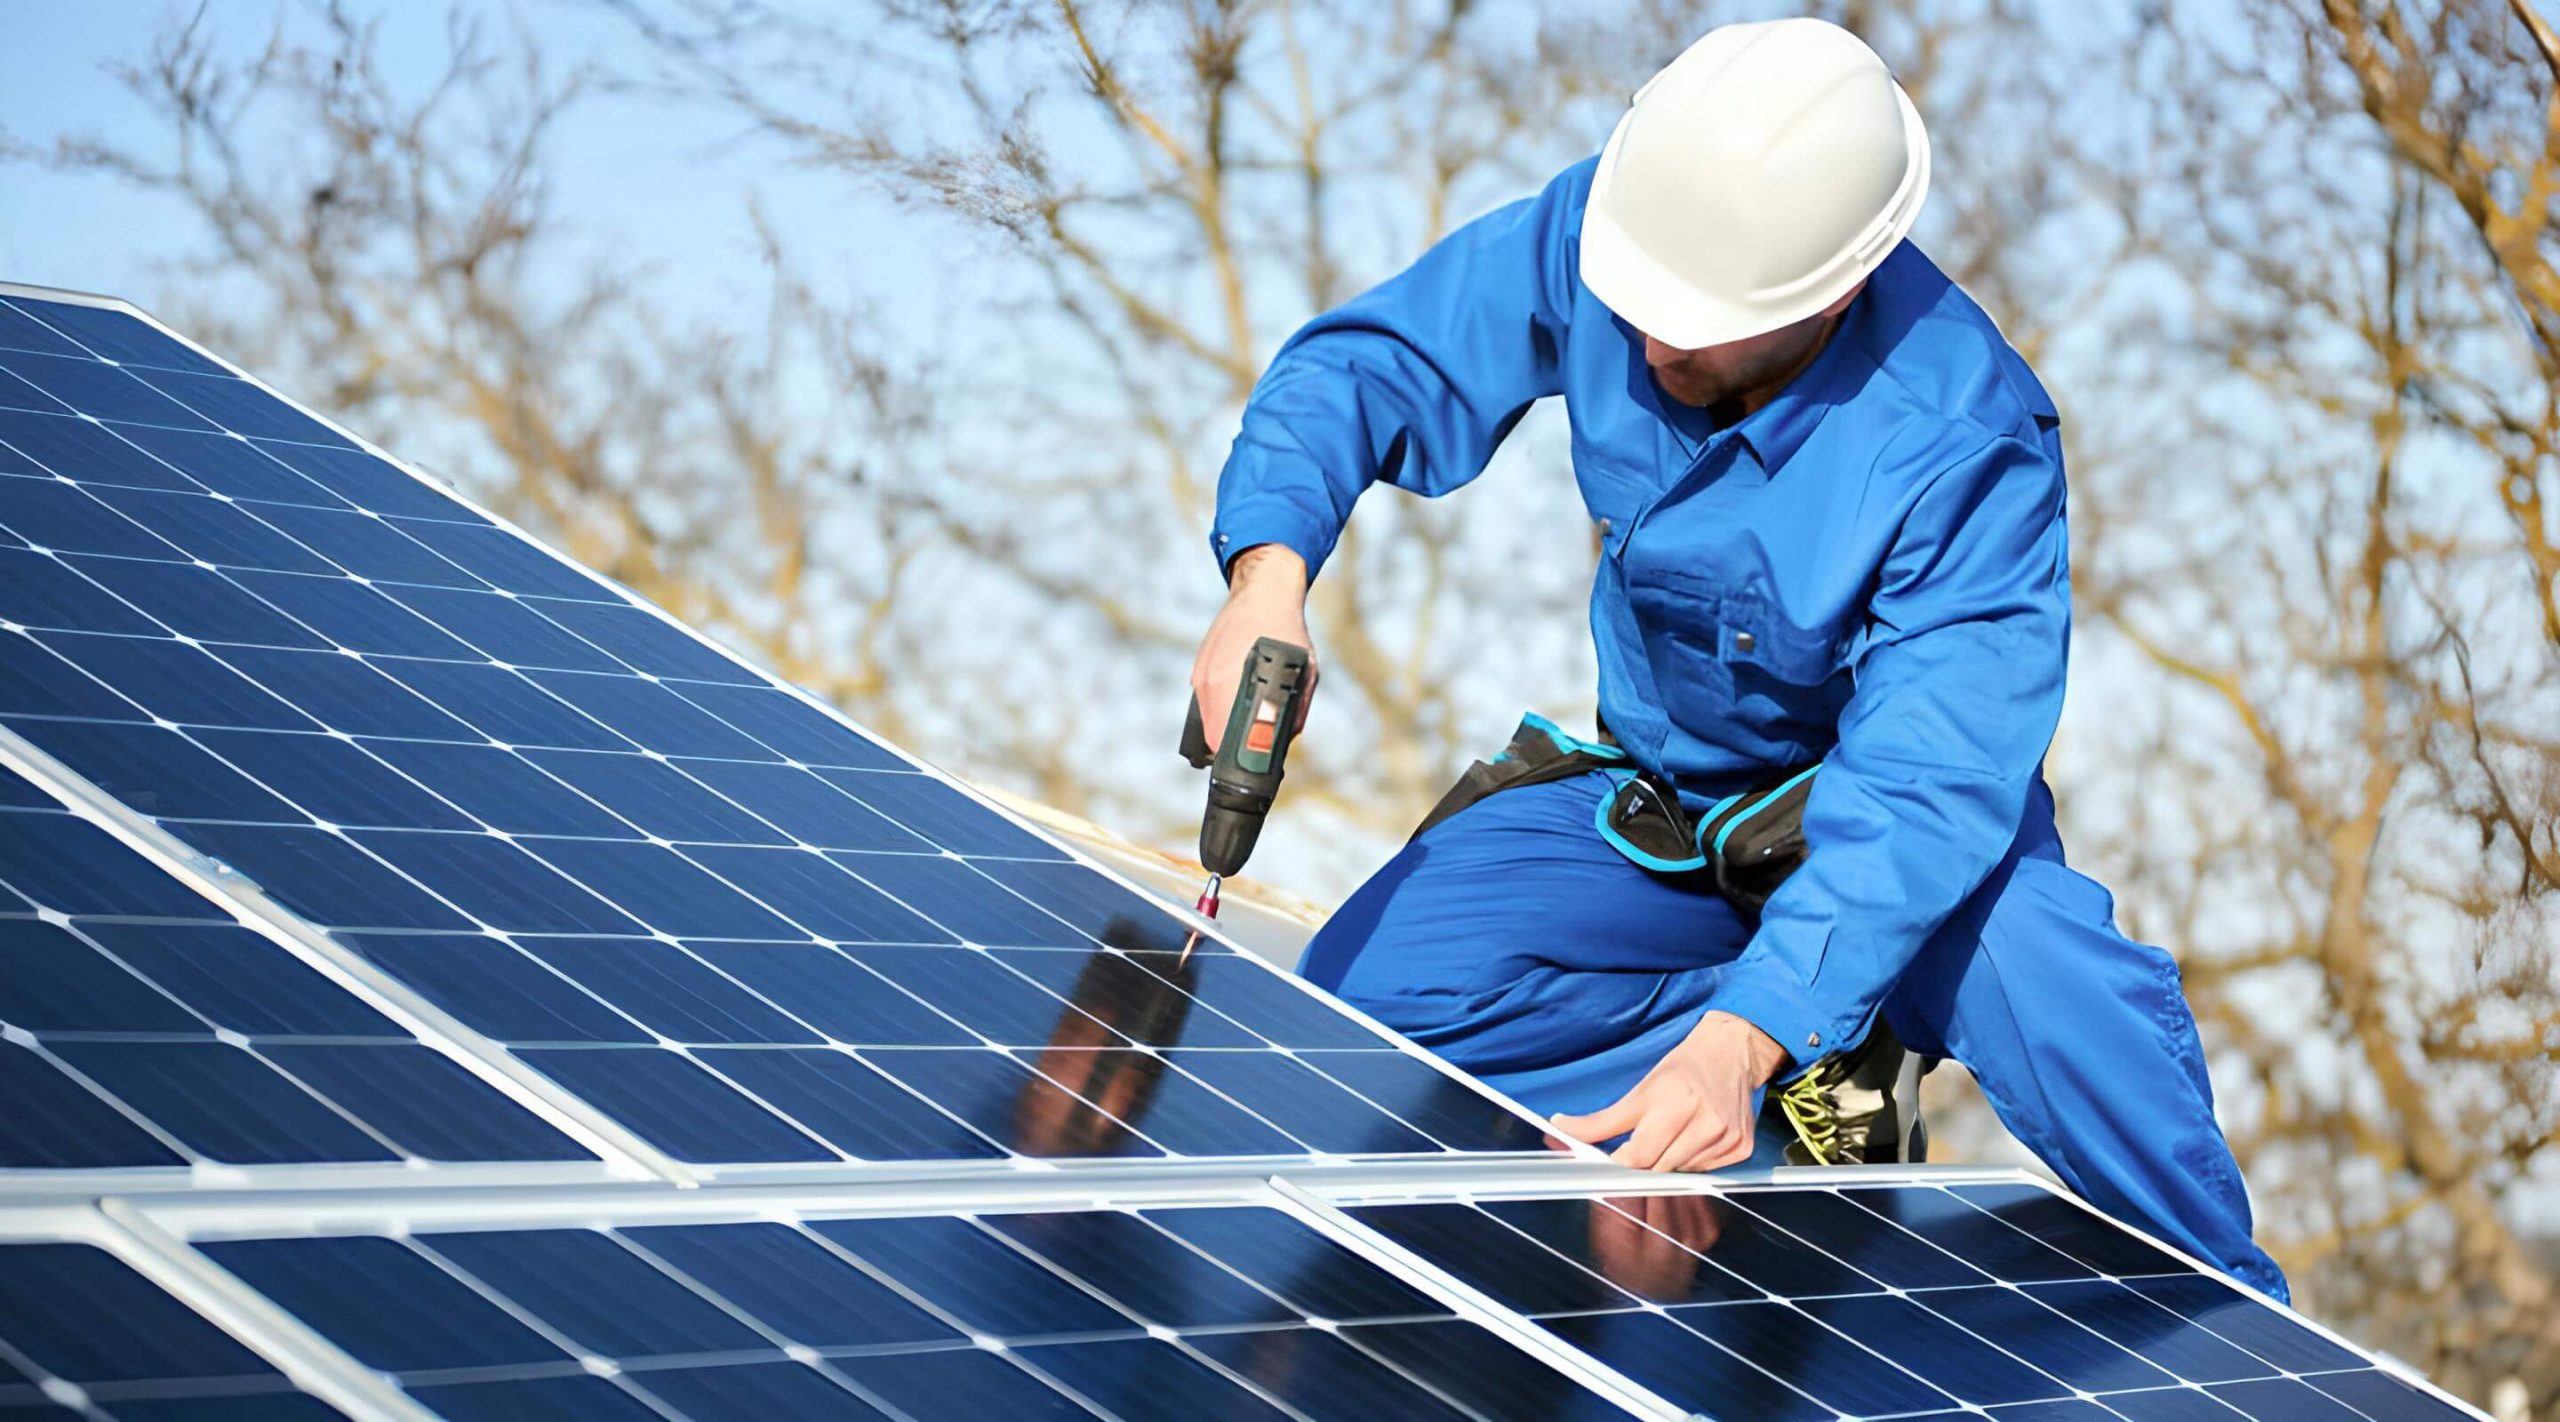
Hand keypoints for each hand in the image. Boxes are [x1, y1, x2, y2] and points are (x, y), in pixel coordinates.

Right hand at [1190, 544, 1316, 742]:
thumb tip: (1283, 740)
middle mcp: (1213, 682)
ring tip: (1248, 722)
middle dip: (1230, 745)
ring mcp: (1203, 675)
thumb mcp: (1304, 672)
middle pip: (1211, 735)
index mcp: (1234, 685)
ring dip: (1224, 726)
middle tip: (1252, 745)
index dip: (1235, 755)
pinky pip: (1206, 700)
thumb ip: (1294, 709)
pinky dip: (1220, 706)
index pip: (1222, 739)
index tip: (1248, 762)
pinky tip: (1239, 696)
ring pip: (1207, 718)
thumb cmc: (1287, 632)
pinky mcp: (1200, 667)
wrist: (1263, 592)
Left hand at [1549, 1011, 1788, 1171]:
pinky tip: (1695, 1137)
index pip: (1639, 1156)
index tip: (1615, 1158)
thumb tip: (1561, 1128)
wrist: (1731, 1051)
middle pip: (1659, 1167)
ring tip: (1675, 1133)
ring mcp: (1727, 1136)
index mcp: (1675, 1101)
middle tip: (1647, 1140)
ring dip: (1670, 1161)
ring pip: (1682, 1172)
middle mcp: (1705, 1120)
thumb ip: (1600, 1120)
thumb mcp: (1640, 1089)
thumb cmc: (1682, 1069)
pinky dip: (1694, 1161)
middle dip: (1646, 1160)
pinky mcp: (1742, 1147)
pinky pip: (1706, 1171)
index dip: (1622, 1161)